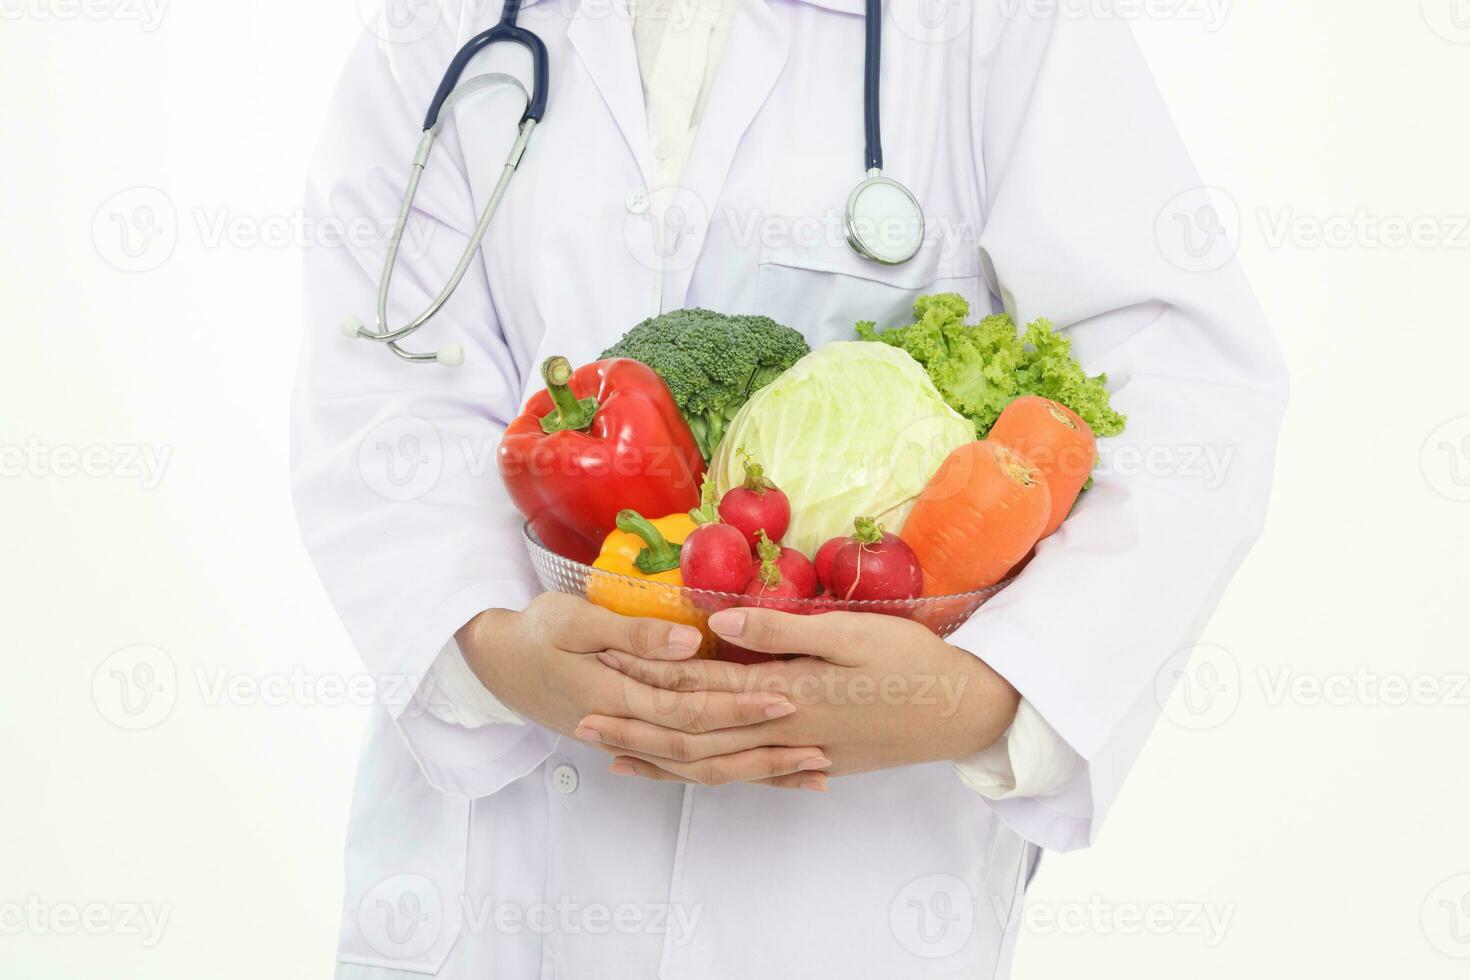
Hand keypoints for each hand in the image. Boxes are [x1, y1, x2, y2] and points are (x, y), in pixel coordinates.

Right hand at [456, 593, 832, 789]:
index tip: (787, 699)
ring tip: (810, 774)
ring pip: (701, 768)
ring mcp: (634, 740)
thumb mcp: (573, 619)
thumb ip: (634, 632)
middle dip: (763, 753)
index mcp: (618, 698)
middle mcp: (630, 729)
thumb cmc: (535, 632)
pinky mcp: (638, 738)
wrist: (494, 664)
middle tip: (818, 750)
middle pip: (705, 753)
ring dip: (756, 773)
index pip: (690, 710)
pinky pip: (688, 766)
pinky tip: (766, 772)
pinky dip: (729, 771)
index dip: (740, 709)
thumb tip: (692, 641)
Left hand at [577, 607, 1019, 784]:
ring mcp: (796, 756)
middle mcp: (782, 732)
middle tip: (584, 720)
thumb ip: (785, 628)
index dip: (651, 674)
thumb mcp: (854, 632)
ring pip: (715, 765)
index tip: (605, 662)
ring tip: (620, 756)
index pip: (701, 684)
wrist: (963, 713)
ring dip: (664, 760)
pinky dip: (711, 776)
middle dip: (637, 726)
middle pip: (694, 734)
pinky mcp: (811, 765)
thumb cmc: (913, 662)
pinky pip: (747, 776)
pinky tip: (692, 774)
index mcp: (787, 693)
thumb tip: (720, 619)